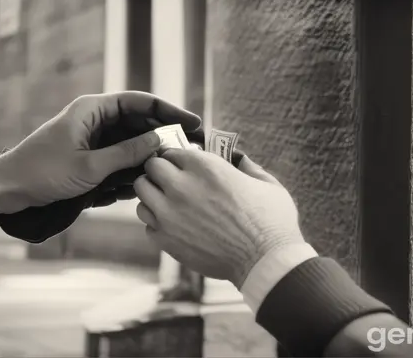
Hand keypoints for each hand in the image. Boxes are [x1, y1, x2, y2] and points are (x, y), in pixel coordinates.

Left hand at [0, 91, 200, 241]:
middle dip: (162, 135)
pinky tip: (144, 182)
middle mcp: (95, 118)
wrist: (9, 188)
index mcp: (93, 109)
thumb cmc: (43, 172)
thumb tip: (159, 141)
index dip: (169, 111)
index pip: (140, 101)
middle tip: (188, 151)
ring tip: (170, 169)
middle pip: (138, 121)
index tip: (192, 123)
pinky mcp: (88, 155)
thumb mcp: (90, 166)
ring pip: (130, 142)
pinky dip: (130, 167)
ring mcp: (92, 137)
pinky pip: (117, 157)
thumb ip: (126, 153)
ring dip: (147, 155)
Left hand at [135, 149, 302, 287]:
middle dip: (160, 171)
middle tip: (170, 181)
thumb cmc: (270, 221)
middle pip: (150, 167)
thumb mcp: (265, 183)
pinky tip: (174, 226)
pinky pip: (147, 223)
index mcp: (204, 167)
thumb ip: (247, 166)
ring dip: (153, 195)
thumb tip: (237, 157)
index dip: (176, 158)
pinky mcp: (165, 238)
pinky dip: (157, 223)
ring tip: (169, 203)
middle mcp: (181, 186)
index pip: (170, 151)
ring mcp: (169, 214)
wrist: (264, 262)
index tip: (182, 166)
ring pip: (142, 193)